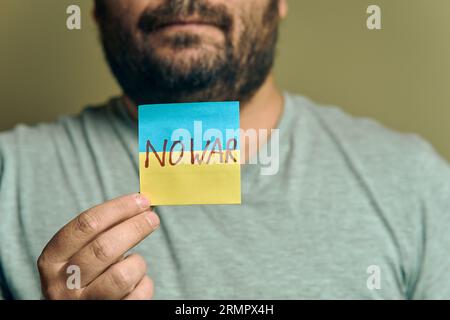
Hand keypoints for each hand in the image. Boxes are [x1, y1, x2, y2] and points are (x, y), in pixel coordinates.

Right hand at [37, 193, 159, 299]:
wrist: (83, 310)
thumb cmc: (87, 274)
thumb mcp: (79, 253)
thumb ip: (101, 231)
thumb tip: (141, 203)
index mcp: (52, 260)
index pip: (86, 225)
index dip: (118, 208)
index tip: (141, 200)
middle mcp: (62, 285)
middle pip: (104, 248)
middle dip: (135, 227)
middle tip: (152, 217)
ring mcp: (85, 304)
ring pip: (122, 276)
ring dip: (137, 262)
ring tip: (136, 261)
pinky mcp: (109, 315)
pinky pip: (138, 295)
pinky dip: (144, 283)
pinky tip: (137, 281)